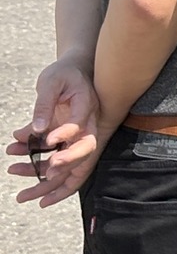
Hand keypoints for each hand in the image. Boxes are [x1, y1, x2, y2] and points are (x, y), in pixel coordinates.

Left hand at [8, 57, 102, 205]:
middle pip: (80, 158)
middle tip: (37, 183)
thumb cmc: (64, 73)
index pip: (80, 130)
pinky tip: (15, 160)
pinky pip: (53, 158)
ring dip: (40, 174)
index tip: (46, 141)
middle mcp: (86, 127)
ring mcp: (76, 135)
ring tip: (12, 170)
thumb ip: (44, 104)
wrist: (75, 69)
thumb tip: (37, 130)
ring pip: (65, 165)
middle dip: (58, 174)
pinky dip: (36, 165)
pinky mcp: (64, 139)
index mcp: (87, 110)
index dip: (64, 137)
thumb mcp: (51, 82)